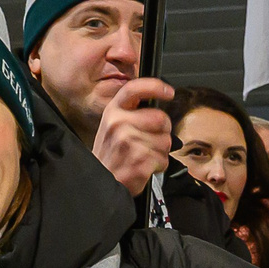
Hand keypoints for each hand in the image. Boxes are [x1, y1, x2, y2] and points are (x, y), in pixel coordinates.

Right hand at [91, 77, 174, 196]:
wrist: (100, 180)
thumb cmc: (110, 153)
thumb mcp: (112, 125)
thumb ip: (131, 111)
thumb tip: (157, 101)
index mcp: (113, 111)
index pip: (135, 89)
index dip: (155, 87)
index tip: (168, 92)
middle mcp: (119, 123)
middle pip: (161, 118)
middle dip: (163, 130)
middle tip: (150, 139)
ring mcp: (129, 142)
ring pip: (165, 141)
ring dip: (160, 151)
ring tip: (143, 156)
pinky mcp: (139, 160)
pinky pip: (163, 159)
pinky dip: (158, 165)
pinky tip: (143, 167)